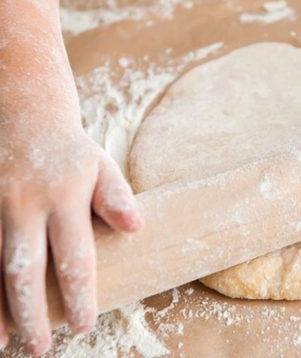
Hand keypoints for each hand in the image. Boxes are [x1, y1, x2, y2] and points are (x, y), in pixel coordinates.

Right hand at [0, 110, 142, 354]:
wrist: (25, 115)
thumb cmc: (71, 152)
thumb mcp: (100, 166)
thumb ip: (116, 197)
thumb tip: (137, 228)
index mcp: (65, 196)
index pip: (76, 255)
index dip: (80, 294)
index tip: (84, 325)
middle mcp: (25, 203)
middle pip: (25, 268)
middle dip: (32, 312)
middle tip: (41, 347)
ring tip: (4, 343)